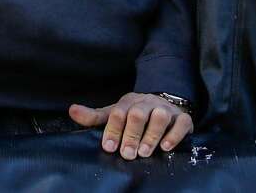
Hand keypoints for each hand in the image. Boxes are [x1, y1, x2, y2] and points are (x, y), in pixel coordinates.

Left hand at [69, 92, 192, 158]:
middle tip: (128, 154)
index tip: (110, 147)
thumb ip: (94, 116)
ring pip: (160, 116)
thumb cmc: (135, 113)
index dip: (113, 130)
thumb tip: (72, 110)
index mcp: (129, 101)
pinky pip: (181, 123)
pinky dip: (174, 135)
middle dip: (131, 135)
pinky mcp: (183, 118)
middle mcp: (147, 102)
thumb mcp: (114, 113)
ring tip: (145, 152)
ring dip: (151, 135)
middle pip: (138, 114)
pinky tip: (166, 147)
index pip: (119, 112)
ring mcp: (166, 109)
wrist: (164, 104)